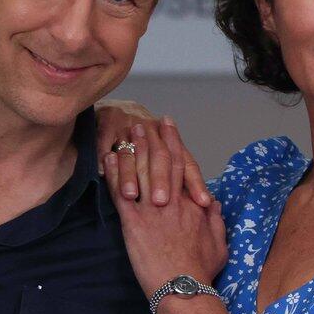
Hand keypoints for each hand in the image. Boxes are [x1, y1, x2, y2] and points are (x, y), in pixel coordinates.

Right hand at [95, 100, 211, 206]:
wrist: (121, 109)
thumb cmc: (148, 140)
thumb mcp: (169, 159)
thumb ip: (186, 183)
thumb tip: (210, 204)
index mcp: (173, 143)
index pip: (188, 164)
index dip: (196, 183)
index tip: (204, 202)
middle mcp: (155, 130)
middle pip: (160, 158)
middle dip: (161, 180)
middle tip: (162, 202)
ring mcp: (131, 126)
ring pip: (131, 152)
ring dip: (129, 174)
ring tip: (131, 194)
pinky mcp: (107, 123)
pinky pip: (105, 140)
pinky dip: (104, 154)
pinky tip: (103, 172)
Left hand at [104, 122, 226, 297]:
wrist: (184, 288)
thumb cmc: (201, 271)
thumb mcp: (219, 243)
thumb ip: (215, 221)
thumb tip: (214, 205)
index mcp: (193, 204)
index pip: (182, 166)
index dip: (174, 142)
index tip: (168, 126)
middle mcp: (173, 201)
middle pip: (161, 162)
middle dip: (152, 138)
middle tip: (144, 120)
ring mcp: (152, 211)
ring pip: (141, 172)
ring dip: (132, 148)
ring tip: (126, 131)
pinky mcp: (134, 223)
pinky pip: (121, 193)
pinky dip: (113, 174)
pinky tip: (106, 158)